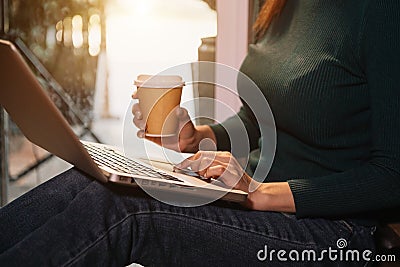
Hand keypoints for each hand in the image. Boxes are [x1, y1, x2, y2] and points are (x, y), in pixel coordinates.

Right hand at [131, 92, 215, 152]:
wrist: (188, 141)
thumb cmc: (187, 126)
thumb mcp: (186, 118)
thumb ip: (183, 114)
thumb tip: (179, 110)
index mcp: (160, 106)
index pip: (146, 98)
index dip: (138, 95)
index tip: (135, 95)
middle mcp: (154, 114)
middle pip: (138, 109)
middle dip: (136, 110)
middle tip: (141, 114)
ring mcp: (152, 125)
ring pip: (138, 121)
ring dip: (137, 122)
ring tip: (144, 126)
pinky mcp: (151, 135)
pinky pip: (142, 133)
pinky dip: (140, 133)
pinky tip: (142, 133)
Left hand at [177, 151, 295, 211]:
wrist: (252, 193)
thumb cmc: (236, 186)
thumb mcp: (220, 175)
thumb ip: (209, 170)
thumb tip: (193, 169)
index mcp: (223, 156)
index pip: (201, 153)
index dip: (189, 160)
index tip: (179, 166)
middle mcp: (225, 156)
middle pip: (201, 155)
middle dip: (190, 164)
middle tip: (184, 171)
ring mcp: (228, 162)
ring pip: (205, 161)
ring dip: (200, 170)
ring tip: (203, 177)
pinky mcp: (230, 171)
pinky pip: (213, 169)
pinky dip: (208, 174)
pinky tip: (209, 178)